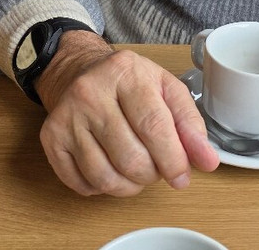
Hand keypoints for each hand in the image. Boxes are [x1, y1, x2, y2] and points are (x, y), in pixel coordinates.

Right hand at [35, 32, 218, 195]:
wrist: (79, 71)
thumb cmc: (128, 83)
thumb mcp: (166, 88)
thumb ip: (190, 123)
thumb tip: (208, 161)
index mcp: (125, 73)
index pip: (153, 127)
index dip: (173, 160)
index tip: (183, 176)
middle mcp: (90, 92)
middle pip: (130, 158)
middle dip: (152, 174)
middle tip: (157, 166)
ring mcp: (67, 116)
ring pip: (106, 177)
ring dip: (130, 185)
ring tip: (137, 169)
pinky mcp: (50, 138)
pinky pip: (82, 184)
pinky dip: (102, 188)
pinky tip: (110, 167)